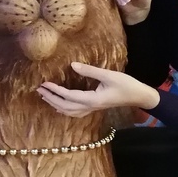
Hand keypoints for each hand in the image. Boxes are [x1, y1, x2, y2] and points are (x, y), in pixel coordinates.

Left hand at [37, 61, 158, 117]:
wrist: (139, 96)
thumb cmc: (126, 84)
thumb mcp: (109, 75)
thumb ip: (90, 70)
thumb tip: (72, 65)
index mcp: (92, 99)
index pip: (68, 96)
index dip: (55, 90)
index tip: (44, 84)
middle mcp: (90, 107)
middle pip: (65, 106)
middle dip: (51, 98)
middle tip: (38, 89)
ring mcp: (92, 109)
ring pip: (68, 111)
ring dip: (55, 104)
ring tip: (45, 96)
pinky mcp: (94, 107)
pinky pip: (75, 112)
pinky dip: (64, 109)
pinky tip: (59, 105)